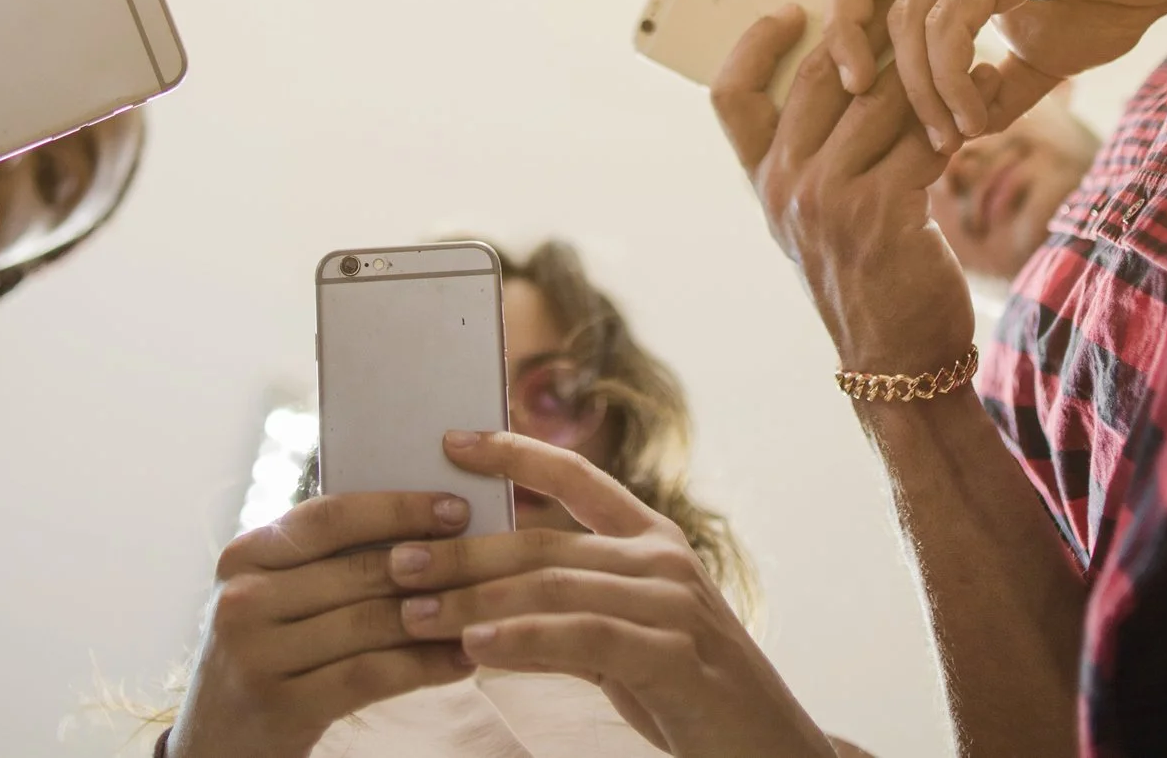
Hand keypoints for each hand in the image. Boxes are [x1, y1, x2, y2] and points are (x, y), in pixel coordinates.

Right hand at [166, 490, 477, 757]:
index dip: (397, 508)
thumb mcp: (276, 597)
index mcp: (244, 554)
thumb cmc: (266, 653)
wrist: (215, 743)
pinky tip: (462, 662)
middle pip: (360, 569)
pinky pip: (370, 675)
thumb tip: (428, 526)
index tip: (456, 507)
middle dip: (435, 563)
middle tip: (493, 560)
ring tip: (489, 610)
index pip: (331, 516)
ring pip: (371, 622)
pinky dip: (423, 666)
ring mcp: (257, 653)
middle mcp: (243, 598)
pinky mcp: (281, 704)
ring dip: (440, 616)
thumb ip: (329, 560)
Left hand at [392, 431, 836, 757]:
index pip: (576, 475)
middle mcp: (663, 559)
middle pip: (543, 540)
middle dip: (463, 550)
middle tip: (396, 559)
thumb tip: (479, 597)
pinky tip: (474, 649)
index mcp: (654, 539)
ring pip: (553, 586)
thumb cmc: (687, 693)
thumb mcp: (626, 636)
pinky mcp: (674, 656)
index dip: (512, 452)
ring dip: (475, 600)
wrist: (770, 751)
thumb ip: (568, 605)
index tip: (449, 439)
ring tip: (413, 611)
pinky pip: (584, 637)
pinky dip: (524, 640)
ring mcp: (673, 604)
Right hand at [711, 11, 964, 374]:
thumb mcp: (818, 219)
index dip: (752, 43)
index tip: (790, 9)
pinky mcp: (880, 212)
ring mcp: (826, 198)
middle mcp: (784, 186)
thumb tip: (857, 73)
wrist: (896, 361)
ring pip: (876, 98)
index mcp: (763, 182)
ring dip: (927, 68)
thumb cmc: (868, 279)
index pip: (729, 96)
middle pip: (816, 75)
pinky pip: (923, 137)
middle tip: (914, 6)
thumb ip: (819, 156)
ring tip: (967, 46)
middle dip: (869, 35)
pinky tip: (991, 94)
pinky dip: (963, 112)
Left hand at [815, 0, 1166, 154]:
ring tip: (943, 134)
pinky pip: (954, 19)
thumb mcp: (1045, 49)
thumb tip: (966, 120)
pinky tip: (971, 110)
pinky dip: (953, 73)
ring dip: (917, 85)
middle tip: (850, 97)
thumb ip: (998, 79)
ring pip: (906, 12)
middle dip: (840, 38)